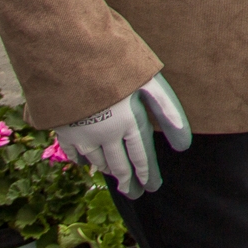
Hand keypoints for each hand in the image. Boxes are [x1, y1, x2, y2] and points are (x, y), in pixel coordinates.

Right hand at [54, 74, 190, 198]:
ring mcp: (81, 133)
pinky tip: (89, 165)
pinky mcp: (62, 128)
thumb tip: (184, 145)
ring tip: (116, 179)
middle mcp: (105, 133)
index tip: (152, 187)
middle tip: (135, 194)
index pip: (141, 156)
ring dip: (109, 171)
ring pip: (97, 161)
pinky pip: (75, 153)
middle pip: (119, 165)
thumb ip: (168, 111)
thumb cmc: (116, 64)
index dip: (147, 173)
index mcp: (129, 122)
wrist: (69, 54)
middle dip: (128, 181)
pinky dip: (85, 162)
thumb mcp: (150, 82)